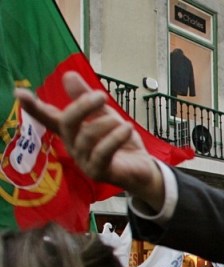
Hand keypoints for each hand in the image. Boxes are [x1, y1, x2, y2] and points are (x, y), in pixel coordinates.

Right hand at [14, 72, 164, 210]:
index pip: (48, 118)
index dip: (34, 107)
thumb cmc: (121, 141)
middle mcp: (73, 146)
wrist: (143, 168)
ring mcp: (84, 161)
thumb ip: (87, 98)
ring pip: (87, 136)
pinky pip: (102, 152)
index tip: (19, 93)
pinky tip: (128, 129)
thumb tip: (67, 75)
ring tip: (123, 123)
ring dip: (108, 123)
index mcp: (72, 132)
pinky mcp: (98, 172)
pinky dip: (116, 137)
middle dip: (83, 105)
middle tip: (102, 96)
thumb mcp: (106, 114)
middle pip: (67, 122)